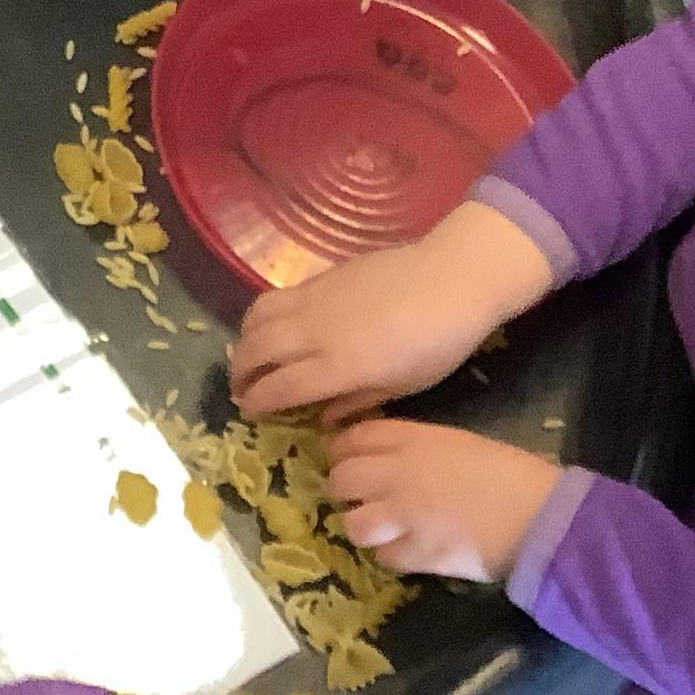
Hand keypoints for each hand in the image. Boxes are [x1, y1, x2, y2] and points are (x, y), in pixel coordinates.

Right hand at [228, 201, 554, 420]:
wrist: (454, 278)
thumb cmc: (439, 343)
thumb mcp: (404, 386)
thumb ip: (357, 403)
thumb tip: (322, 417)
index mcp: (338, 366)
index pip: (277, 388)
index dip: (256, 403)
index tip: (249, 412)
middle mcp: (314, 331)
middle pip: (255, 351)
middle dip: (240, 375)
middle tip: (241, 389)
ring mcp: (313, 299)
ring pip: (256, 318)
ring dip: (244, 341)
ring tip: (249, 356)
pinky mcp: (319, 277)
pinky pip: (275, 296)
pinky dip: (261, 315)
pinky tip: (272, 326)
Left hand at [326, 421, 564, 583]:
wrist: (539, 516)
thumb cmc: (512, 472)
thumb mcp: (460, 442)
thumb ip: (418, 447)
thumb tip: (392, 458)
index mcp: (412, 439)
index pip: (353, 439)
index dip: (345, 451)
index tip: (349, 460)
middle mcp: (397, 474)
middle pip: (342, 480)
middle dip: (348, 490)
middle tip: (366, 498)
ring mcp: (403, 516)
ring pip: (354, 523)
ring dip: (366, 527)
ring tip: (385, 529)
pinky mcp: (416, 553)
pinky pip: (383, 557)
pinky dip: (392, 555)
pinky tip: (410, 550)